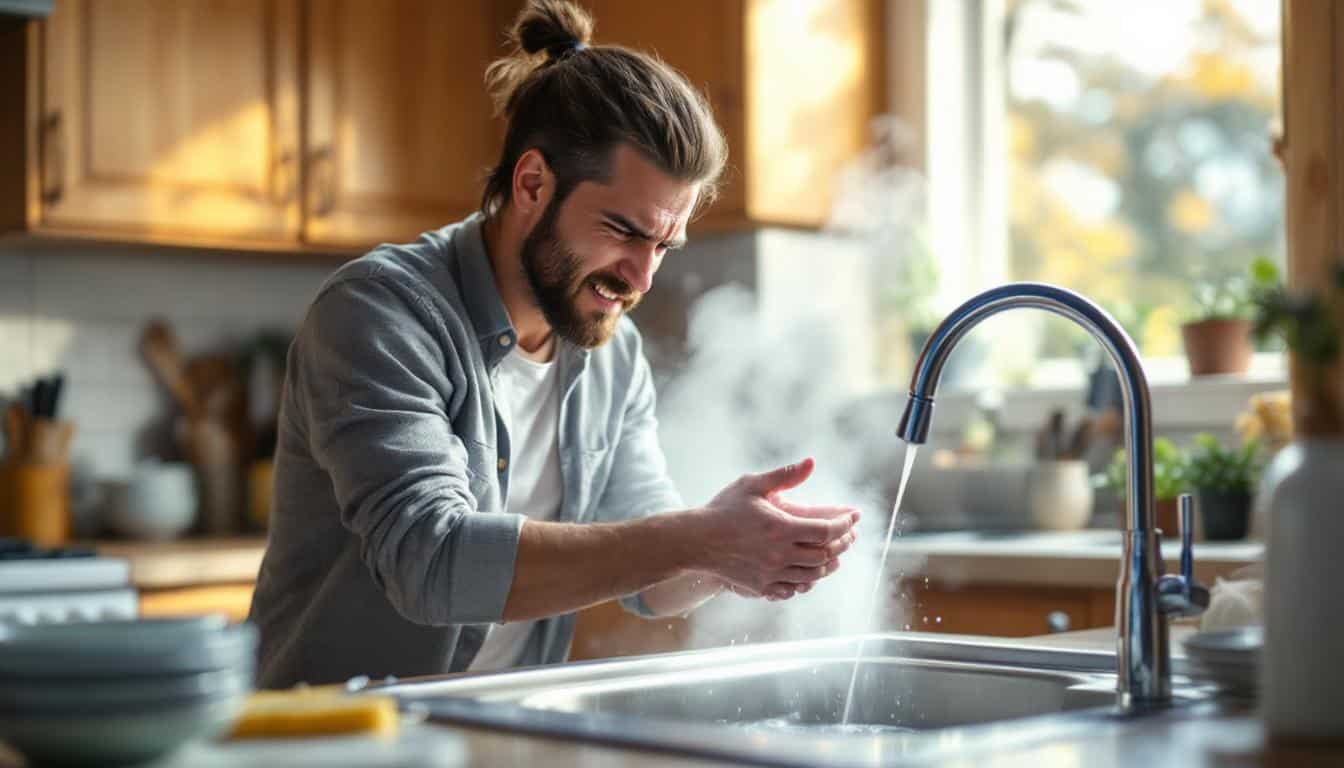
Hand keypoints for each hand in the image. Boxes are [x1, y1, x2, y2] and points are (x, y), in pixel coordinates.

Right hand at [691, 458, 858, 600]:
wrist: (696, 541)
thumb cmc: (724, 509)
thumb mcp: (752, 485)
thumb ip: (784, 475)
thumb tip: (811, 462)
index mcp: (781, 528)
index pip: (826, 530)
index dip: (844, 525)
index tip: (853, 517)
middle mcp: (779, 555)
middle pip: (825, 555)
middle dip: (843, 544)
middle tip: (850, 535)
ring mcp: (771, 574)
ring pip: (813, 575)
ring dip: (830, 564)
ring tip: (836, 554)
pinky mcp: (761, 586)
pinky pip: (794, 588)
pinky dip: (808, 581)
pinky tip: (811, 573)